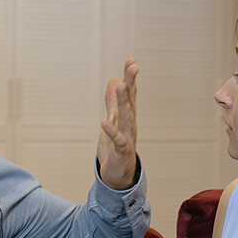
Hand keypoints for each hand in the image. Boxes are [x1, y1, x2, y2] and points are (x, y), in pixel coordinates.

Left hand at [97, 58, 139, 190]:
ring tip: (121, 86)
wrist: (118, 176)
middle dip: (131, 83)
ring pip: (126, 117)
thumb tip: (114, 81)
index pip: (130, 94)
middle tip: (133, 66)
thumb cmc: (116, 148)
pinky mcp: (121, 151)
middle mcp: (130, 125)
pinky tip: (104, 123)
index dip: (130, 78)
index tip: (131, 61)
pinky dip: (111, 131)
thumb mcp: (113, 121)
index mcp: (128, 117)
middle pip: (131, 102)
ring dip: (123, 102)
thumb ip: (113, 102)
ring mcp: (127, 138)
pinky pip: (117, 140)